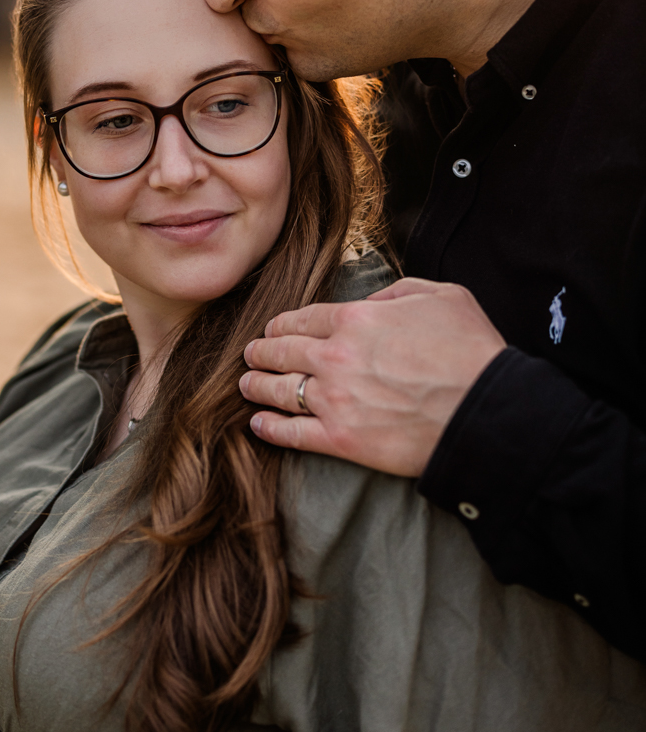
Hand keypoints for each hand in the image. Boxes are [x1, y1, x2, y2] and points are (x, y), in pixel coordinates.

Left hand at [239, 278, 505, 475]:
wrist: (484, 412)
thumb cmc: (471, 351)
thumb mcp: (440, 296)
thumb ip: (397, 292)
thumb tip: (372, 301)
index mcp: (356, 318)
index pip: (303, 319)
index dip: (282, 325)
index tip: (273, 330)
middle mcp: (336, 357)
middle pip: (282, 352)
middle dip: (261, 352)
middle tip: (251, 355)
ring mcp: (334, 400)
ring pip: (279, 390)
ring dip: (257, 386)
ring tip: (247, 385)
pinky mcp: (341, 440)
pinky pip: (292, 433)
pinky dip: (269, 428)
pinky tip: (257, 424)